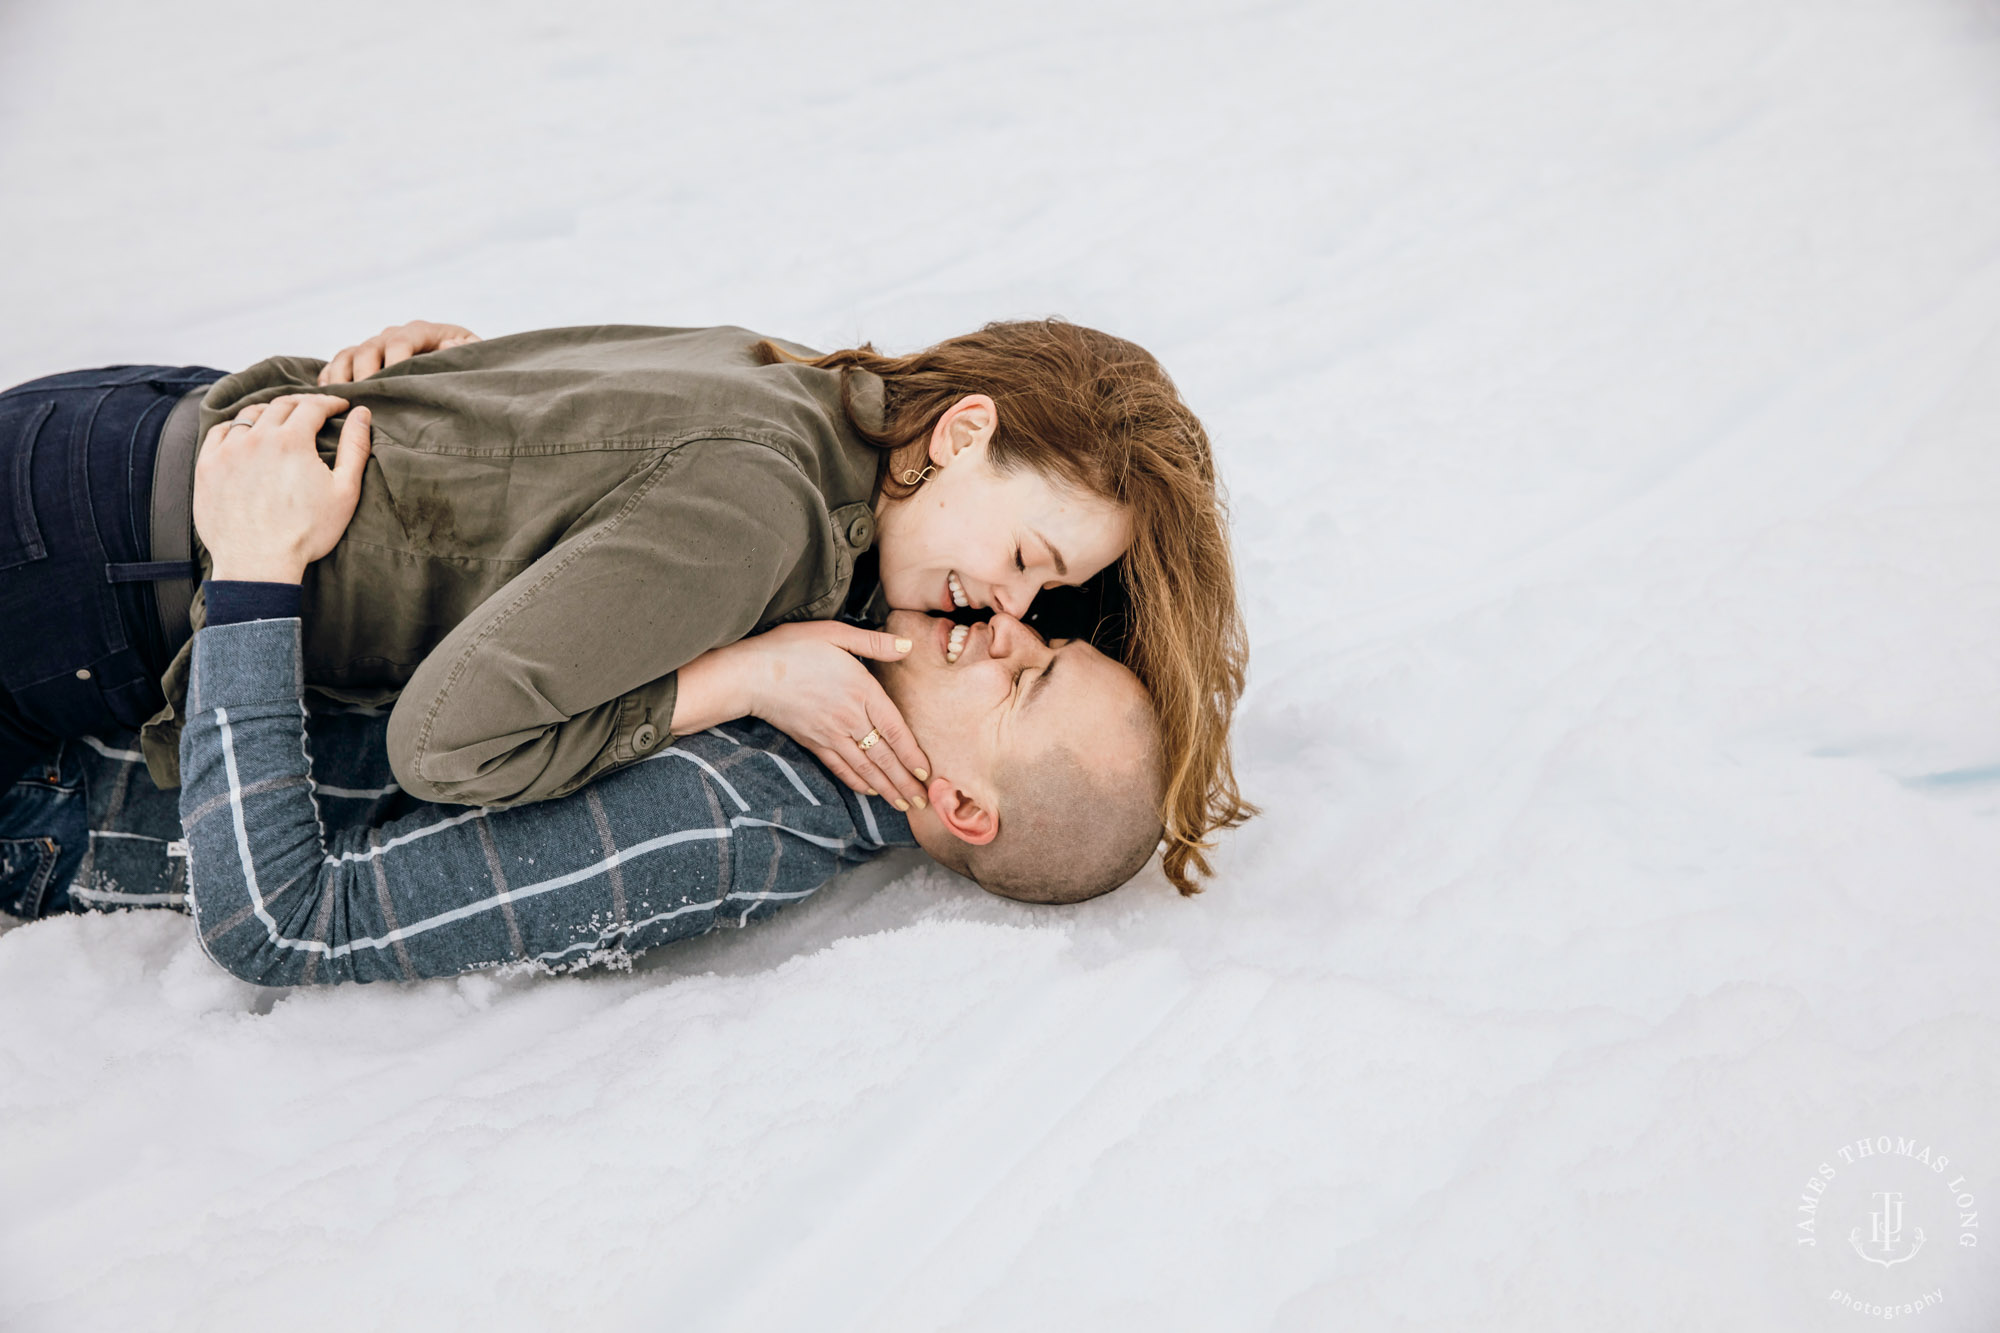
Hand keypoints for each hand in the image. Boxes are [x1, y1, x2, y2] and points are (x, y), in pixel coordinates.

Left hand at [194, 394, 371, 583]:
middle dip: (302, 404)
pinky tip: (246, 436)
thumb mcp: (344, 492)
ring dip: (268, 412)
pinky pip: (219, 433)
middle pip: (280, 405)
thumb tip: (362, 414)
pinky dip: (236, 428)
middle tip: (314, 410)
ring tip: (280, 420)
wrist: (258, 564)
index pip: (313, 406)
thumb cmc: (307, 532)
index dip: (330, 403)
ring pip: (248, 416)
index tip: (340, 407)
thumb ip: (355, 448)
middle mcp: (256, 437)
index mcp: (292, 440)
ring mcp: (228, 450)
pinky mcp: (207, 466)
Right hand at [317, 320, 479, 384]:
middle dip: (365, 373)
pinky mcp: (362, 361)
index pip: (401, 341)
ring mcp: (376, 347)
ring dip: (342, 375)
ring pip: (350, 354)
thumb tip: (447, 347)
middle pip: (370, 348)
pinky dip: (330, 376)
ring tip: (341, 397)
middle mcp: (395, 336)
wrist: (460, 371)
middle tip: (364, 398)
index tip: (391, 384)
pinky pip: (338, 363)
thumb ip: (466, 352)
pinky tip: (327, 393)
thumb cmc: (470, 367)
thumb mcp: (477, 358)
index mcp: (424, 332)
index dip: (394, 361)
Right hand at [717, 622, 932, 811]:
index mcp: (861, 690)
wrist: (750, 673)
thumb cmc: (792, 648)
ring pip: (864, 768)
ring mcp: (830, 734)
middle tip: (922, 802)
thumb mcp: (835, 633)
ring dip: (886, 788)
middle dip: (904, 782)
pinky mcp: (813, 743)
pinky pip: (840, 768)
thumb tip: (907, 645)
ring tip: (903, 804)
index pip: (895, 729)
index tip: (926, 772)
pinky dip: (856, 782)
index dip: (912, 754)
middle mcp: (849, 718)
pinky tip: (869, 791)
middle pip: (884, 756)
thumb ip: (874, 643)